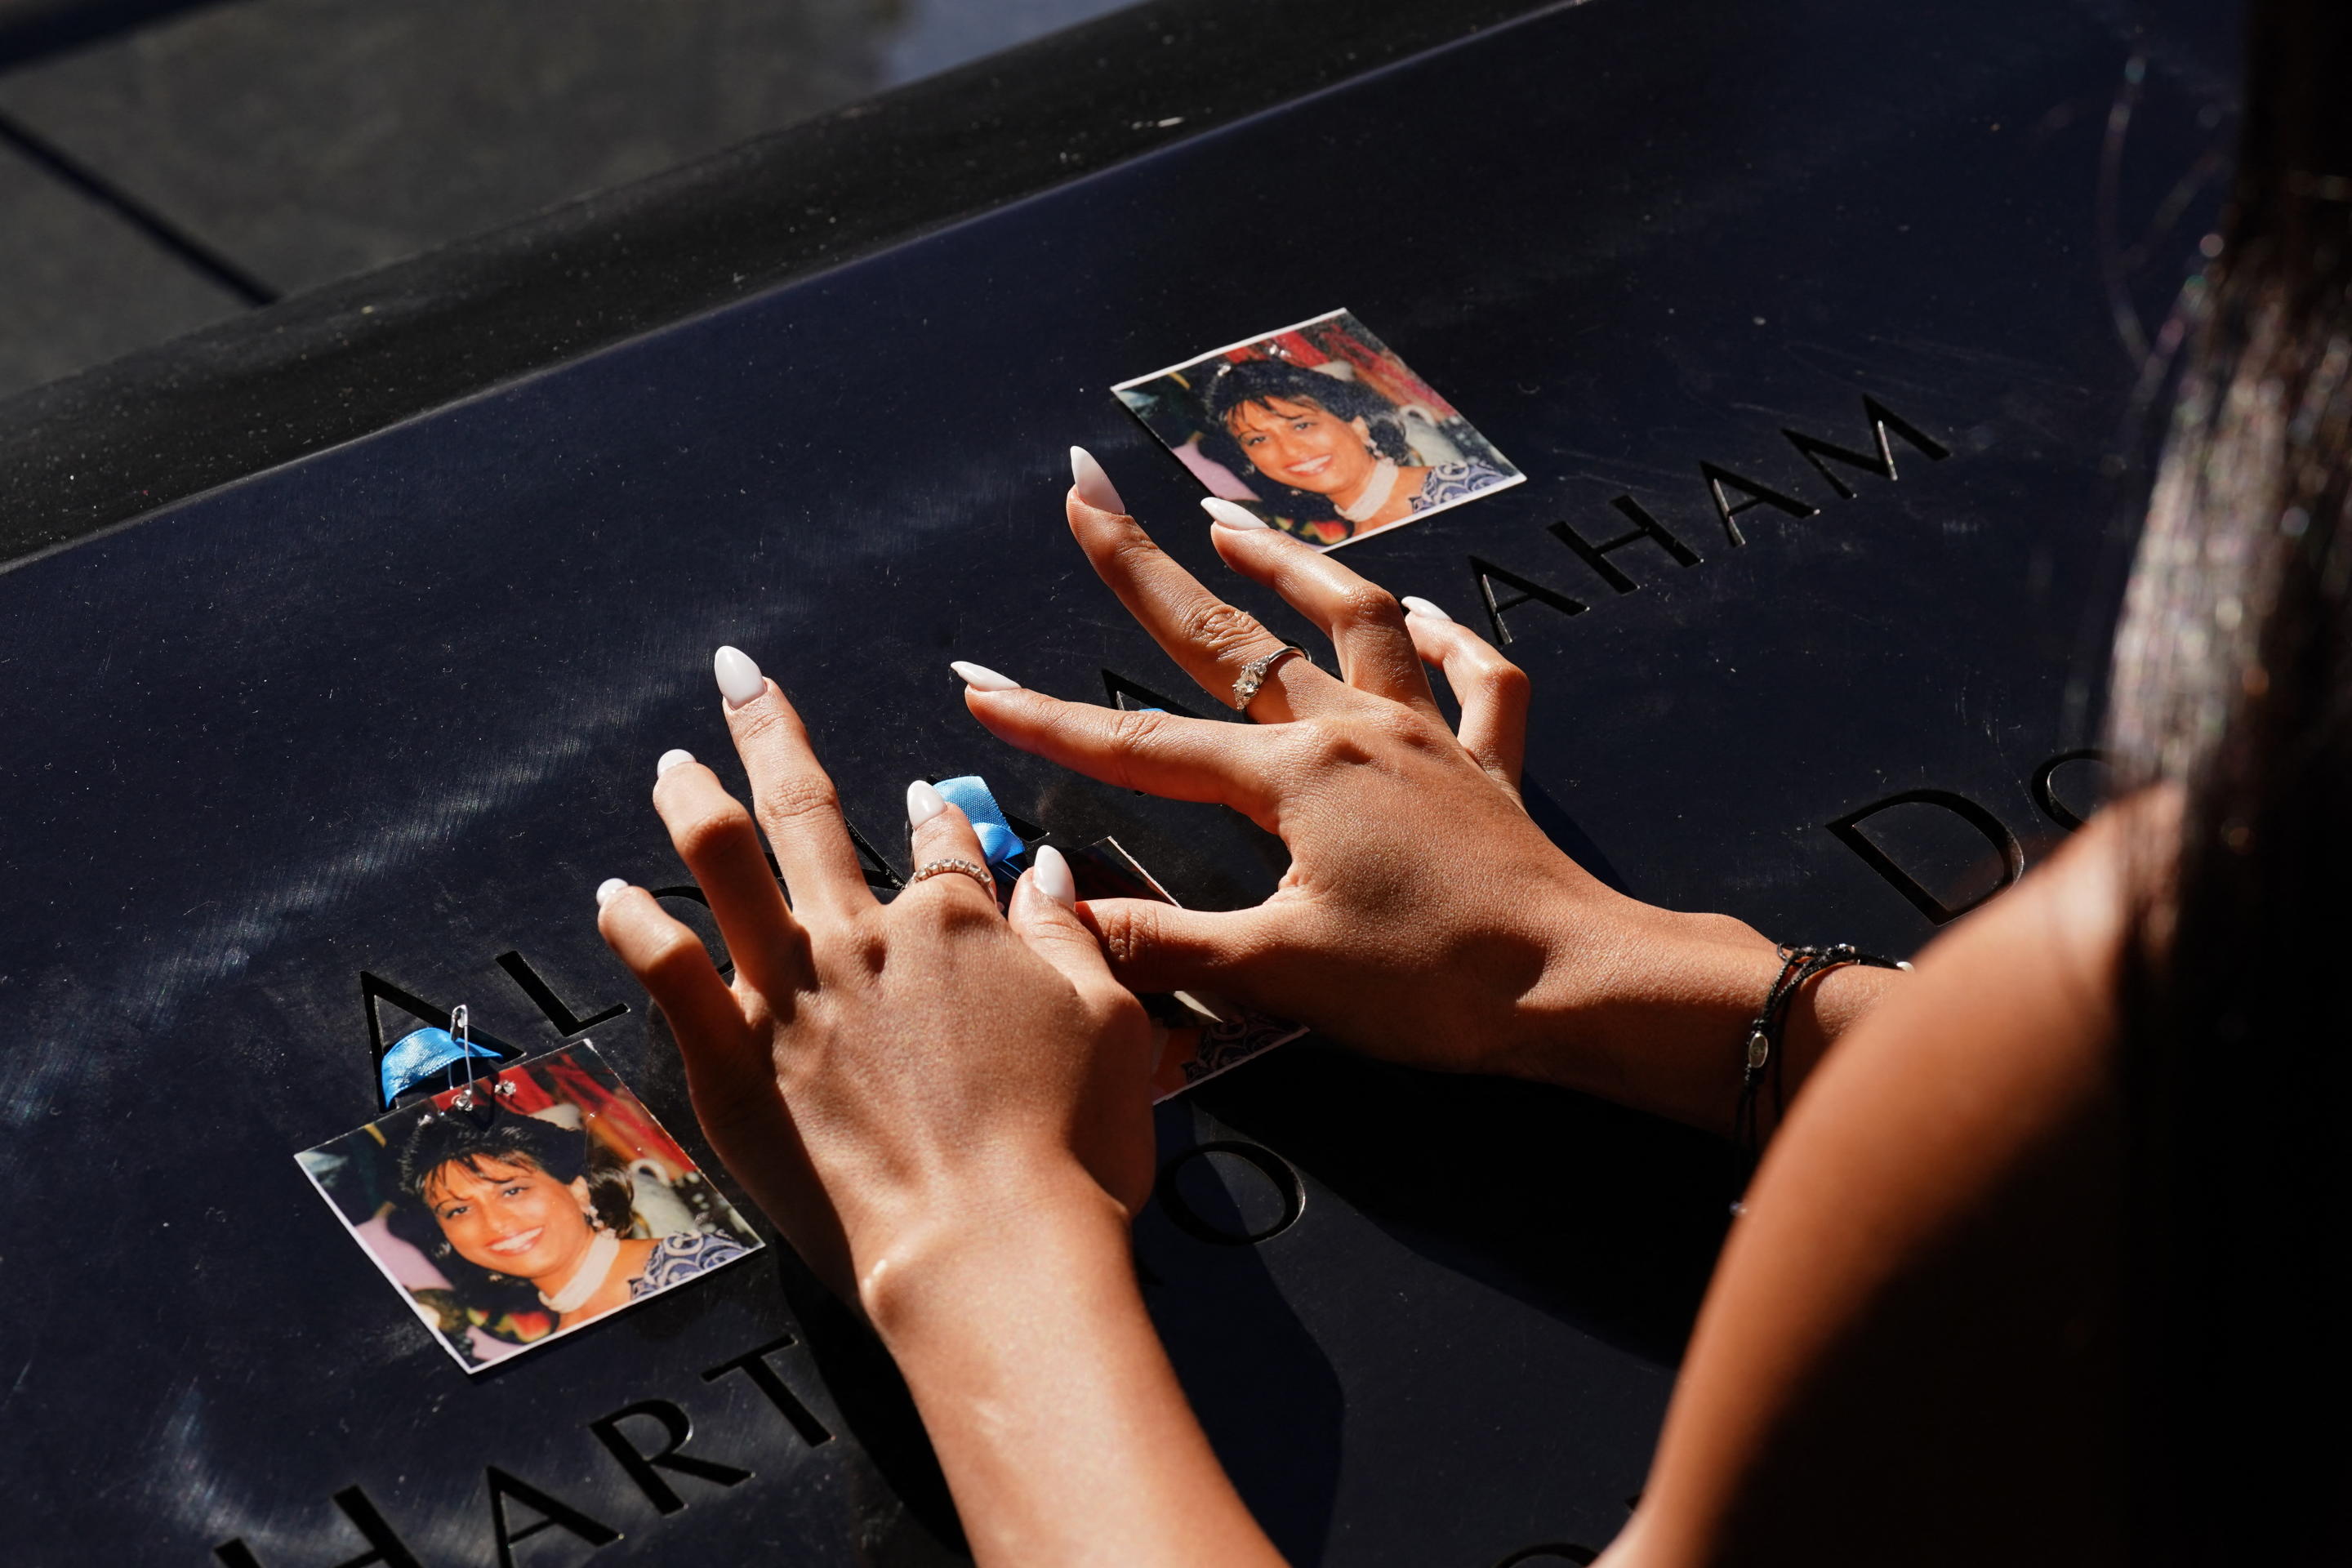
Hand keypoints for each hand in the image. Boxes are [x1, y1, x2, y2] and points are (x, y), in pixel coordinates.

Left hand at [594, 651, 1154, 1320]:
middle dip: (769, 729)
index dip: (940, 815)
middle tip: (738, 677)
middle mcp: (863, 938)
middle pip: (808, 808)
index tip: (929, 800)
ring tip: (671, 762)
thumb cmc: (1069, 1153)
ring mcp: (789, 995)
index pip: (946, 840)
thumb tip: (1043, 873)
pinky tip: (612, 894)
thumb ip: (1070, 939)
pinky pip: (663, 969)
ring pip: (722, 864)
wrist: (991, 1253)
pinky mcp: (733, 1062)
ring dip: (690, 800)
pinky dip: (632, 922)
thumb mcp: (1111, 1024)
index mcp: (958, 924)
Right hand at [953, 451, 1852, 1131]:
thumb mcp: (1276, 973)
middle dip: (1142, 565)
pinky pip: (1479, 679)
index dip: (1049, 719)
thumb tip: (1059, 919)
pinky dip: (1447, 638)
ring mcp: (1429, 739)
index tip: (974, 684)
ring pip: (1356, 619)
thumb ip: (1161, 943)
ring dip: (1289, 563)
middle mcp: (1357, 731)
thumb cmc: (1432, 985)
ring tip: (1229, 519)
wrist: (1579, 986)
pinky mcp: (1492, 769)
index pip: (1143, 743)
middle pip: (1229, 635)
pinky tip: (1422, 616)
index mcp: (1295, 775)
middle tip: (1084, 493)